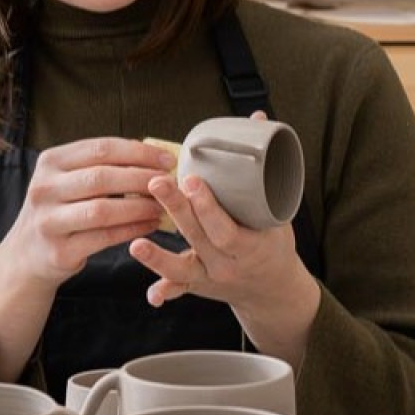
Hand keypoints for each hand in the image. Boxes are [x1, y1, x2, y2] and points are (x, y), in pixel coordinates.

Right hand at [0, 137, 175, 380]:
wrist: (26, 255)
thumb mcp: (67, 180)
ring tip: (162, 206)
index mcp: (50, 162)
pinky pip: (104, 238)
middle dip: (142, 178)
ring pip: (103, 209)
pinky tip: (149, 225)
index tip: (167, 159)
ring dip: (139, 207)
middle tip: (169, 182)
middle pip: (102, 177)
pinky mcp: (59, 251)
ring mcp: (48, 221)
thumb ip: (100, 167)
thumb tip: (153, 157)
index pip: (101, 149)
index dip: (138, 152)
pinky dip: (131, 230)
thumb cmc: (59, 211)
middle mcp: (44, 188)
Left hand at [128, 114, 319, 362]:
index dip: (208, 206)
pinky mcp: (197, 285)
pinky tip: (151, 295)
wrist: (273, 289)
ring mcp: (212, 277)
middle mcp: (230, 264)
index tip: (192, 179)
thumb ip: (264, 166)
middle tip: (157, 184)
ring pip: (183, 268)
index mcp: (253, 246)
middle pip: (200, 238)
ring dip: (158, 257)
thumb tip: (258, 118)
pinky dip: (165, 291)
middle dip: (178, 211)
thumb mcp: (278, 210)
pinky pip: (180, 288)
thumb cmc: (274, 242)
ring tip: (136, 244)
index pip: (227, 227)